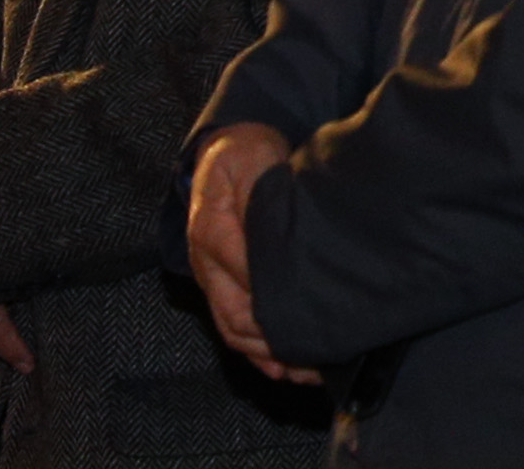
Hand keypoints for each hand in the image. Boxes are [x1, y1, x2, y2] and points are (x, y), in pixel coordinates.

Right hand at [188, 123, 321, 384]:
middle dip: (274, 335)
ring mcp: (211, 279)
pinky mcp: (220, 289)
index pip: (245, 270)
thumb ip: (262, 188)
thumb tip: (278, 224)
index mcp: (211, 228)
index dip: (276, 292)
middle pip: (236, 313)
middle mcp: (205, 261)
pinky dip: (259, 355)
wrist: (224, 153)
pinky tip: (288, 369)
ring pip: (233, 330)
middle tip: (317, 345)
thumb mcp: (252, 157)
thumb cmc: (244, 155)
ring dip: (268, 354)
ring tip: (308, 369)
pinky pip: (233, 330)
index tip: (314, 305)